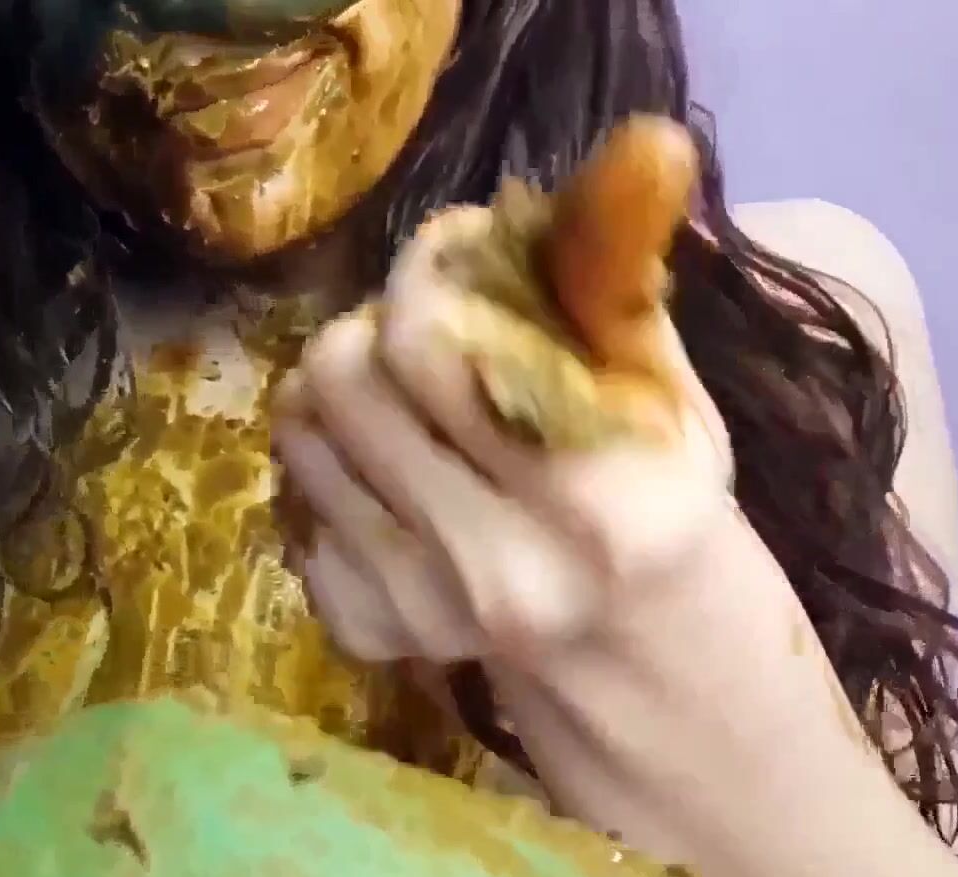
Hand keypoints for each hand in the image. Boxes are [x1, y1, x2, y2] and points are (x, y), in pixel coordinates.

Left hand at [273, 117, 732, 667]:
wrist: (626, 647)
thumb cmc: (651, 494)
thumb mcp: (665, 390)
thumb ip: (617, 286)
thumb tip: (627, 148)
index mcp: (597, 503)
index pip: (436, 343)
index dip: (425, 270)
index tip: (449, 251)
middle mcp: (498, 567)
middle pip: (346, 376)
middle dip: (373, 322)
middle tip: (416, 324)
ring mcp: (417, 608)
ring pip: (300, 428)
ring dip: (338, 385)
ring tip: (397, 391)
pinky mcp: (360, 626)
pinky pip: (293, 495)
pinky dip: (330, 462)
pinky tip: (388, 470)